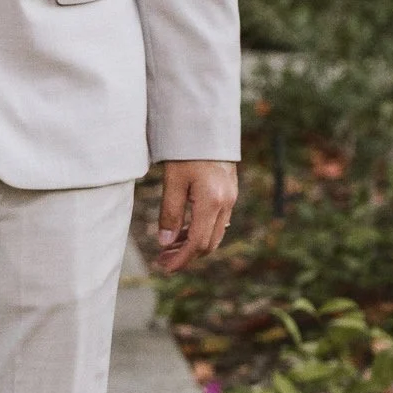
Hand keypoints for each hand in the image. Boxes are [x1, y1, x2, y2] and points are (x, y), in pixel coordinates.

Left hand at [156, 158, 236, 272]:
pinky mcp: (229, 192)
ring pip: (214, 233)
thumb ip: (170, 213)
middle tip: (162, 258)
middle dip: (186, 255)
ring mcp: (230, 198)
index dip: (181, 260)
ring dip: (192, 243)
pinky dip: (201, 230)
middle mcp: (226, 203)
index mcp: (212, 202)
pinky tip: (184, 229)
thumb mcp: (173, 181)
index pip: (198, 243)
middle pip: (209, 243)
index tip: (165, 267)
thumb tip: (165, 243)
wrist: (207, 125)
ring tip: (169, 246)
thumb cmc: (186, 150)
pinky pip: (218, 220)